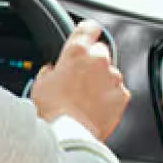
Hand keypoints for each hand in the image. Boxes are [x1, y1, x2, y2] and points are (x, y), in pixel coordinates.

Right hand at [30, 20, 129, 137]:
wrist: (69, 134)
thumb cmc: (53, 111)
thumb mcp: (40, 84)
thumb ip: (51, 70)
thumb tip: (53, 71)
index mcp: (76, 52)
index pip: (88, 28)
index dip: (87, 32)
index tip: (87, 35)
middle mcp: (98, 60)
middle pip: (100, 52)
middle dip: (92, 62)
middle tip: (80, 79)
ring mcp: (113, 78)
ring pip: (110, 73)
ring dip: (101, 81)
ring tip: (86, 99)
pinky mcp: (122, 95)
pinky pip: (118, 92)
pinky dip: (110, 98)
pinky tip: (96, 108)